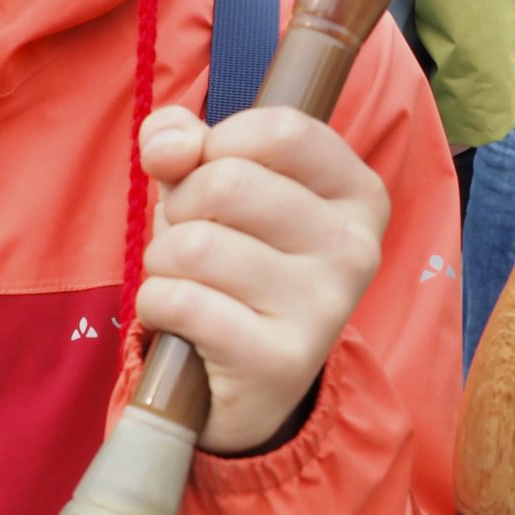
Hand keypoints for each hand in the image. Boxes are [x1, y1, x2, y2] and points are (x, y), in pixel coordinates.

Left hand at [136, 104, 389, 455]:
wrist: (249, 385)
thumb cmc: (235, 266)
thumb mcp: (214, 189)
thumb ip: (187, 143)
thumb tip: (167, 143)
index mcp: (357, 194)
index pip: (283, 129)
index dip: (219, 144)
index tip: (210, 174)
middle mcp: (355, 249)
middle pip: (229, 181)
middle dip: (182, 208)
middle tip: (194, 243)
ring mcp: (324, 308)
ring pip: (196, 244)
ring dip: (165, 262)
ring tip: (189, 285)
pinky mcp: (281, 361)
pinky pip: (181, 301)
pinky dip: (157, 305)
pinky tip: (181, 323)